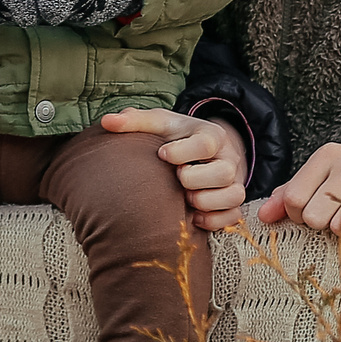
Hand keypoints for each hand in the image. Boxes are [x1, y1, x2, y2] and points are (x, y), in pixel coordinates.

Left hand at [101, 107, 248, 231]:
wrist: (202, 151)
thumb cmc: (175, 137)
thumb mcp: (158, 123)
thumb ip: (135, 121)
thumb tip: (106, 122)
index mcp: (211, 135)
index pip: (206, 144)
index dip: (181, 152)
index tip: (161, 154)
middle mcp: (228, 158)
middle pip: (223, 173)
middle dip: (193, 180)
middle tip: (176, 178)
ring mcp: (234, 182)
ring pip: (233, 196)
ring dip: (205, 202)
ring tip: (184, 198)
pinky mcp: (233, 203)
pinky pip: (233, 217)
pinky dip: (213, 220)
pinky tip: (192, 216)